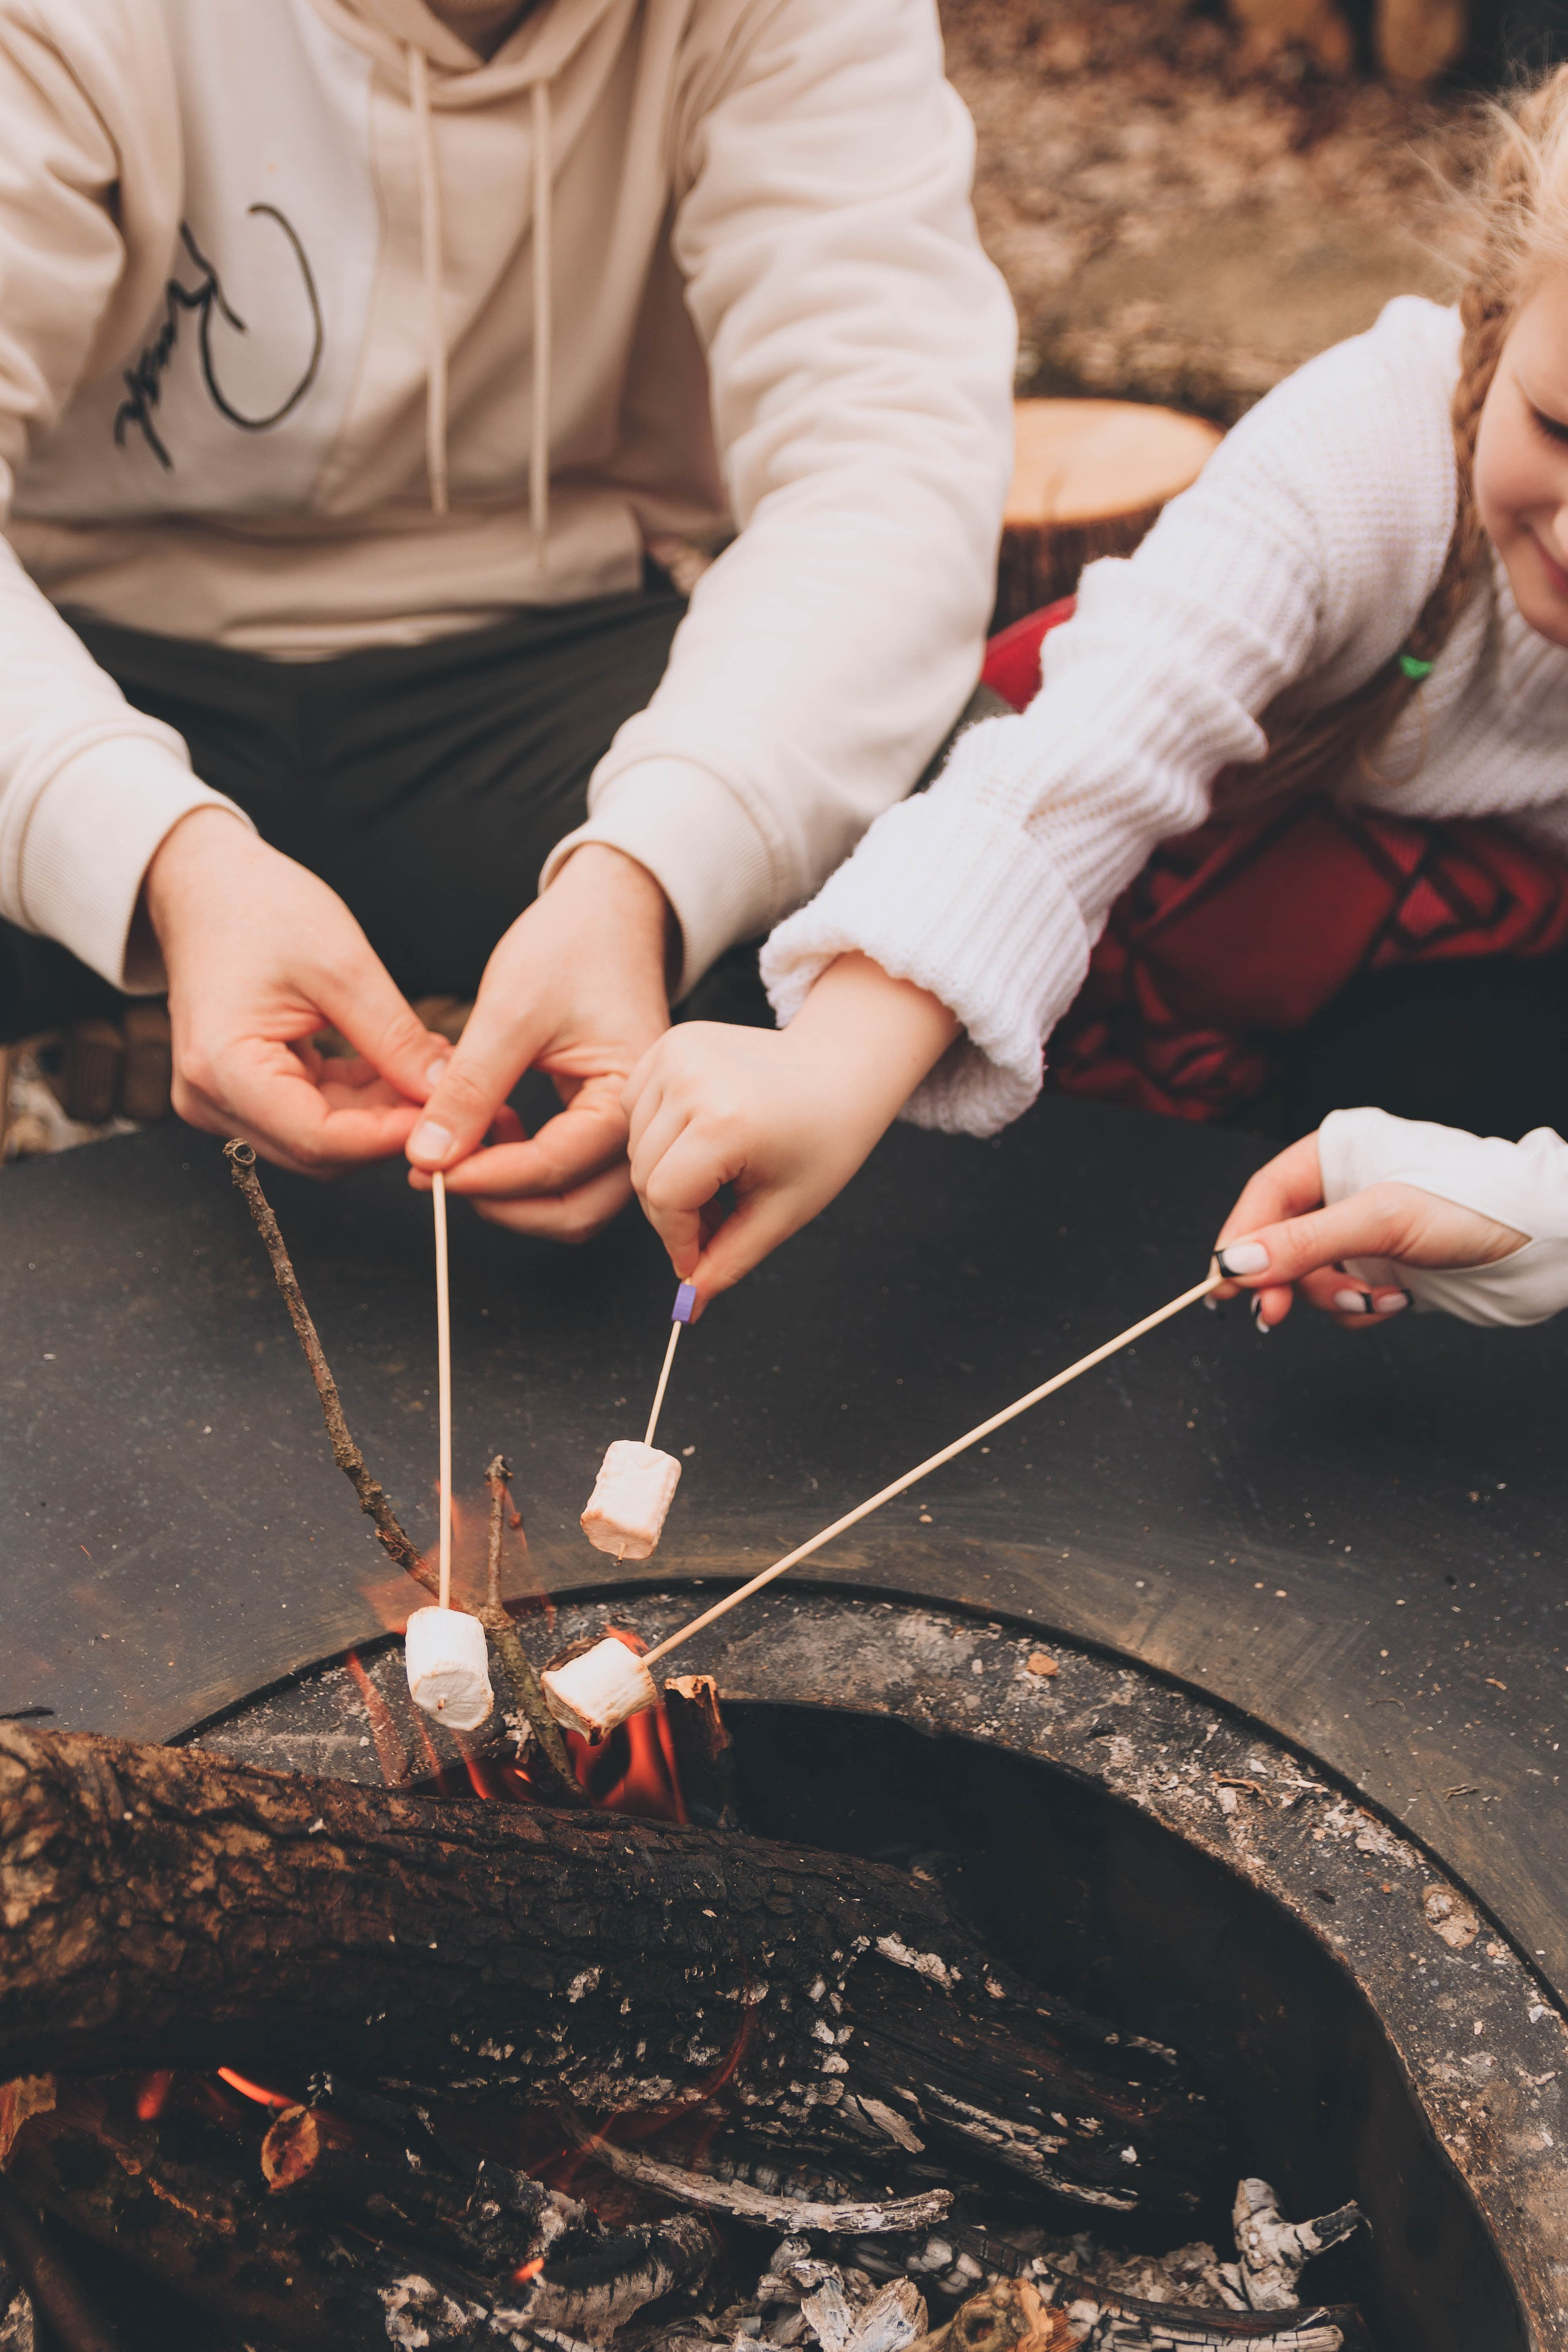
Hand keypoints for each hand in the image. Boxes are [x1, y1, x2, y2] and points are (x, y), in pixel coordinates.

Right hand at [143, 809, 446, 1173]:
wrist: (206, 887)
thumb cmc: (259, 908)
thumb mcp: (341, 965)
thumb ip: (394, 1038)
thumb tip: (445, 1094)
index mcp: (222, 1068)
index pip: (318, 1139)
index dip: (390, 1137)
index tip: (448, 1114)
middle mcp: (211, 1099)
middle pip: (320, 1149)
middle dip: (391, 1128)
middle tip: (452, 1091)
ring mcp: (223, 1100)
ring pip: (322, 1137)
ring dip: (381, 1114)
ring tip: (430, 1067)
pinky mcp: (243, 1092)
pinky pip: (312, 1113)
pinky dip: (360, 1098)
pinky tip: (399, 1066)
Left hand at [406, 846, 673, 1240]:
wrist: (606, 910)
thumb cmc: (570, 945)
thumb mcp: (509, 1013)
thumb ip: (470, 1089)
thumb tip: (428, 1157)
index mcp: (630, 1094)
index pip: (558, 1166)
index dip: (488, 1177)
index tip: (426, 1171)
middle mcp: (640, 1124)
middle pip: (577, 1208)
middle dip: (505, 1205)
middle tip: (437, 1179)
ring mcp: (627, 1127)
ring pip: (574, 1201)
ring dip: (514, 1197)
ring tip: (454, 1161)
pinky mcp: (603, 1121)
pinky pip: (568, 1173)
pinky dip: (523, 1175)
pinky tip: (483, 1140)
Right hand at [624, 953, 958, 1307]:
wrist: (842, 1070)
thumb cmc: (824, 1139)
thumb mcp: (782, 1212)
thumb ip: (729, 1261)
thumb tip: (689, 1307)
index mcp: (725, 1121)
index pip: (665, 1200)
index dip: (679, 1240)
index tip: (696, 1261)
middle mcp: (692, 1079)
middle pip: (645, 1174)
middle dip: (674, 1214)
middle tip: (715, 1223)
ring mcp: (678, 1054)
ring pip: (636, 1144)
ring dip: (665, 1175)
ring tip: (715, 1182)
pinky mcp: (671, 1042)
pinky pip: (637, 1107)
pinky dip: (658, 1135)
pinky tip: (699, 1141)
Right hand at [1212, 1132, 1526, 1329]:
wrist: (1545, 1244)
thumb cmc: (1475, 1209)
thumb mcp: (1381, 1222)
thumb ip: (1303, 1243)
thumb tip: (1235, 1263)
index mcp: (1337, 1153)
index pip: (1265, 1196)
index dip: (1240, 1242)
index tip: (1226, 1285)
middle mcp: (1344, 1188)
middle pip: (1280, 1240)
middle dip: (1286, 1280)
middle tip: (1273, 1316)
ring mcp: (1363, 1229)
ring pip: (1310, 1274)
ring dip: (1333, 1298)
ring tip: (1376, 1300)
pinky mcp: (1383, 1264)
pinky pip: (1343, 1295)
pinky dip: (1361, 1307)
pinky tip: (1397, 1301)